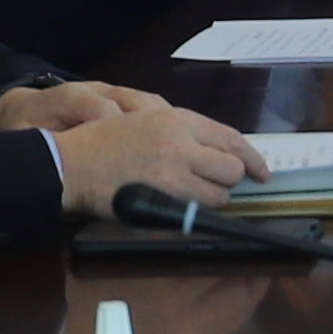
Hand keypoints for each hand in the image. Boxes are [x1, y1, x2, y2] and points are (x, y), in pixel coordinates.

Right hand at [31, 88, 266, 218]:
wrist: (70, 163)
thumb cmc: (104, 144)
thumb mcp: (146, 122)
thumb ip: (184, 133)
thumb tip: (221, 153)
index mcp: (178, 119)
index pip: (232, 138)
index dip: (253, 158)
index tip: (262, 172)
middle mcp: (181, 141)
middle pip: (232, 167)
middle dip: (228, 180)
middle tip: (214, 186)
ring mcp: (173, 171)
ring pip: (219, 194)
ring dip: (212, 200)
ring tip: (190, 198)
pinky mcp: (162, 198)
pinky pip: (197, 212)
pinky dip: (195, 214)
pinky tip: (180, 208)